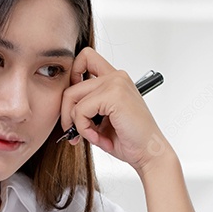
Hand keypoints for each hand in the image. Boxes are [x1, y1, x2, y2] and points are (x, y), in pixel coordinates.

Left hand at [60, 47, 173, 175]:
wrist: (149, 153)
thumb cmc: (128, 139)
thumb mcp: (102, 119)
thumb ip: (86, 106)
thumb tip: (63, 107)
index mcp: (115, 79)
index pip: (84, 58)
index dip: (72, 78)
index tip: (75, 105)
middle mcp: (116, 76)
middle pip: (71, 84)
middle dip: (67, 112)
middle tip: (74, 132)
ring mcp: (115, 83)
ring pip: (72, 97)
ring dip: (77, 124)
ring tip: (93, 137)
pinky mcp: (113, 95)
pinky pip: (81, 111)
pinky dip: (85, 129)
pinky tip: (100, 138)